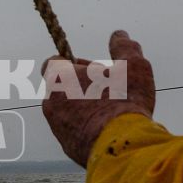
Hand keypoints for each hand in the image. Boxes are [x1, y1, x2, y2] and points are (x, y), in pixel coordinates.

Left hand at [42, 30, 157, 165]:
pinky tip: (110, 129)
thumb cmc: (124, 101)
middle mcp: (50, 102)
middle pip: (62, 87)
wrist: (121, 148)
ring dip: (85, 106)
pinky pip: (75, 131)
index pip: (53, 62)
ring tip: (112, 110)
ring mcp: (56, 126)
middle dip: (82, 85)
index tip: (93, 68)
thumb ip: (124, 47)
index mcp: (59, 78)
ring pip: (68, 110)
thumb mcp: (132, 66)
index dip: (73, 62)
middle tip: (108, 89)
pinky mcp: (66, 146)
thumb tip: (119, 34)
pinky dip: (88, 126)